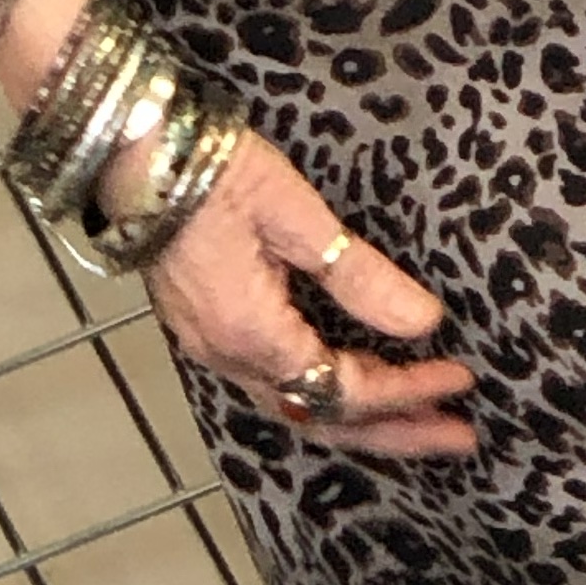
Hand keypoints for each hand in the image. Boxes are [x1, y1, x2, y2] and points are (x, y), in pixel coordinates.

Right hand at [0, 0, 476, 457]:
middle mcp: (226, 356)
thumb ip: (357, 276)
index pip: (343, 388)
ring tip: (419, 420)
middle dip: (393, 431)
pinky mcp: (205, 325)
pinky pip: (275, 382)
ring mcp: (210, 345)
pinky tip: (350, 383)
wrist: (126, 148)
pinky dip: (323, 394)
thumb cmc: (209, 168)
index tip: (459, 377)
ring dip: (360, 418)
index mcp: (250, 334)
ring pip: (296, 405)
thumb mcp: (294, 214)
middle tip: (457, 436)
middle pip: (320, 418)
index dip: (406, 389)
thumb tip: (423, 323)